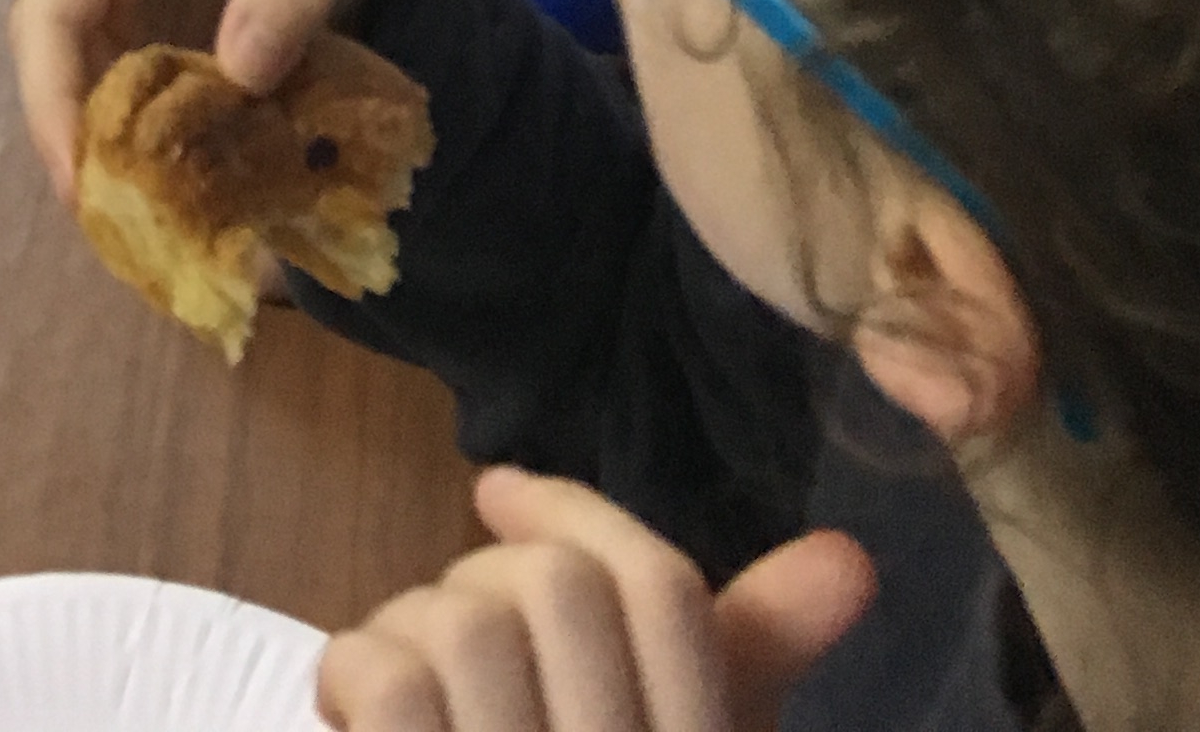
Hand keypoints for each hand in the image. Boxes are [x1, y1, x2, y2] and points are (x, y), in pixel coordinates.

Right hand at [9, 0, 394, 196]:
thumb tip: (242, 75)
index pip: (53, 6)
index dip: (55, 98)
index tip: (83, 182)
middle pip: (42, 42)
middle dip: (67, 131)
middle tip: (108, 220)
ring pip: (63, 63)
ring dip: (90, 135)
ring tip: (129, 215)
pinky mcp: (113, 6)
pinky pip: (96, 70)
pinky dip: (119, 124)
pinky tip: (152, 178)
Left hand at [319, 475, 876, 731]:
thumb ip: (748, 660)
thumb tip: (850, 556)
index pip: (664, 592)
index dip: (575, 513)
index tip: (497, 491)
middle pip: (560, 589)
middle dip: (480, 581)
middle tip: (449, 648)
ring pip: (466, 622)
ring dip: (406, 632)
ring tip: (402, 702)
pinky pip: (389, 676)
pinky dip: (352, 673)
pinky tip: (349, 713)